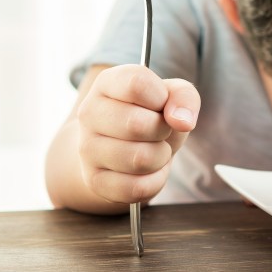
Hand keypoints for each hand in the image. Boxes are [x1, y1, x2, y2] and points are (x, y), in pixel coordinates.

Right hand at [75, 64, 199, 204]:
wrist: (127, 146)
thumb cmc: (151, 115)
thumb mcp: (173, 96)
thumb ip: (184, 97)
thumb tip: (182, 120)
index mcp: (107, 83)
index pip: (137, 84)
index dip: (161, 98)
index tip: (161, 104)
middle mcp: (89, 113)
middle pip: (137, 125)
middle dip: (163, 130)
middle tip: (159, 130)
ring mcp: (87, 149)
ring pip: (140, 159)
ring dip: (160, 156)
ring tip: (154, 149)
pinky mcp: (94, 181)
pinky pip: (137, 188)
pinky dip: (155, 180)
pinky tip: (148, 170)